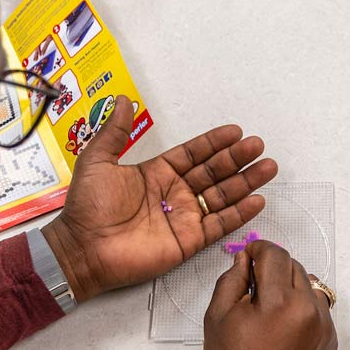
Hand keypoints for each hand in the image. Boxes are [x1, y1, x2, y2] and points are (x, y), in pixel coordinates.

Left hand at [41, 96, 277, 301]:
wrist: (82, 248)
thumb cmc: (87, 207)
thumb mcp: (98, 161)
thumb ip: (115, 132)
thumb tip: (125, 100)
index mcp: (156, 173)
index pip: (193, 154)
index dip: (214, 143)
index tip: (235, 131)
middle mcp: (174, 193)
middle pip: (213, 172)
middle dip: (237, 159)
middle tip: (258, 146)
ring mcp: (183, 217)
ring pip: (222, 196)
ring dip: (245, 182)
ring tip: (268, 168)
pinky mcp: (187, 241)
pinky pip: (218, 225)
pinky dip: (239, 213)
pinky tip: (257, 200)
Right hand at [204, 242, 336, 349]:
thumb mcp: (217, 317)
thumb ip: (231, 279)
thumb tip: (245, 259)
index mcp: (280, 302)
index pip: (275, 254)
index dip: (258, 249)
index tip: (249, 254)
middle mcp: (308, 310)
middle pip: (293, 265)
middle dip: (272, 268)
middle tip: (252, 285)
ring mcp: (324, 325)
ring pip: (308, 284)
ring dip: (289, 286)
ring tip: (268, 308)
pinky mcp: (330, 339)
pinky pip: (317, 307)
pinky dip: (301, 306)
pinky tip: (281, 326)